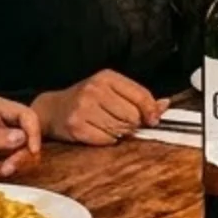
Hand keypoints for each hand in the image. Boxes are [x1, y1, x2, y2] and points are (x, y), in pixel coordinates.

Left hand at [0, 96, 41, 181]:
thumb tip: (22, 137)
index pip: (27, 115)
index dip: (34, 133)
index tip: (33, 152)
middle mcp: (3, 118)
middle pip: (29, 135)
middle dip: (20, 155)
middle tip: (6, 170)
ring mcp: (3, 134)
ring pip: (24, 150)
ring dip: (13, 165)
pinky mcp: (2, 150)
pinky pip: (15, 160)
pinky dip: (6, 169)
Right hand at [32, 70, 166, 144]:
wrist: (52, 109)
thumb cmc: (86, 99)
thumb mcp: (111, 90)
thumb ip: (138, 97)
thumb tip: (164, 105)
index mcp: (106, 77)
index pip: (140, 95)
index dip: (151, 111)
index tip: (153, 119)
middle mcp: (94, 90)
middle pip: (132, 116)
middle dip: (133, 124)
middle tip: (124, 123)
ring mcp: (84, 108)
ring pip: (121, 129)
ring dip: (120, 132)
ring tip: (109, 126)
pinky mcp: (77, 126)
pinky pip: (106, 140)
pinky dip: (107, 140)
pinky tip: (98, 132)